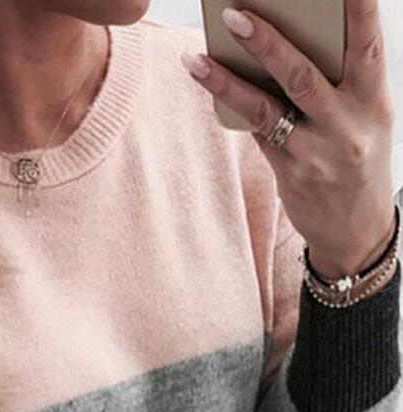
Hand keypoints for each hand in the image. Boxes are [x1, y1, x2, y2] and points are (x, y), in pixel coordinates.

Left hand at [181, 0, 396, 278]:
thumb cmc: (357, 156)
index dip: (359, 8)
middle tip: (235, 14)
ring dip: (227, 81)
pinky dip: (233, 103)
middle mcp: (348, 124)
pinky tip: (208, 81)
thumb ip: (340, 80)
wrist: (357, 230)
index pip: (369, 43)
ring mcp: (317, 152)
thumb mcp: (366, 115)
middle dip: (267, 44)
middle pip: (303, 76)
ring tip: (196, 58)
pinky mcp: (291, 173)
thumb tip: (284, 38)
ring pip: (267, 108)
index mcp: (375, 98)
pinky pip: (256, 132)